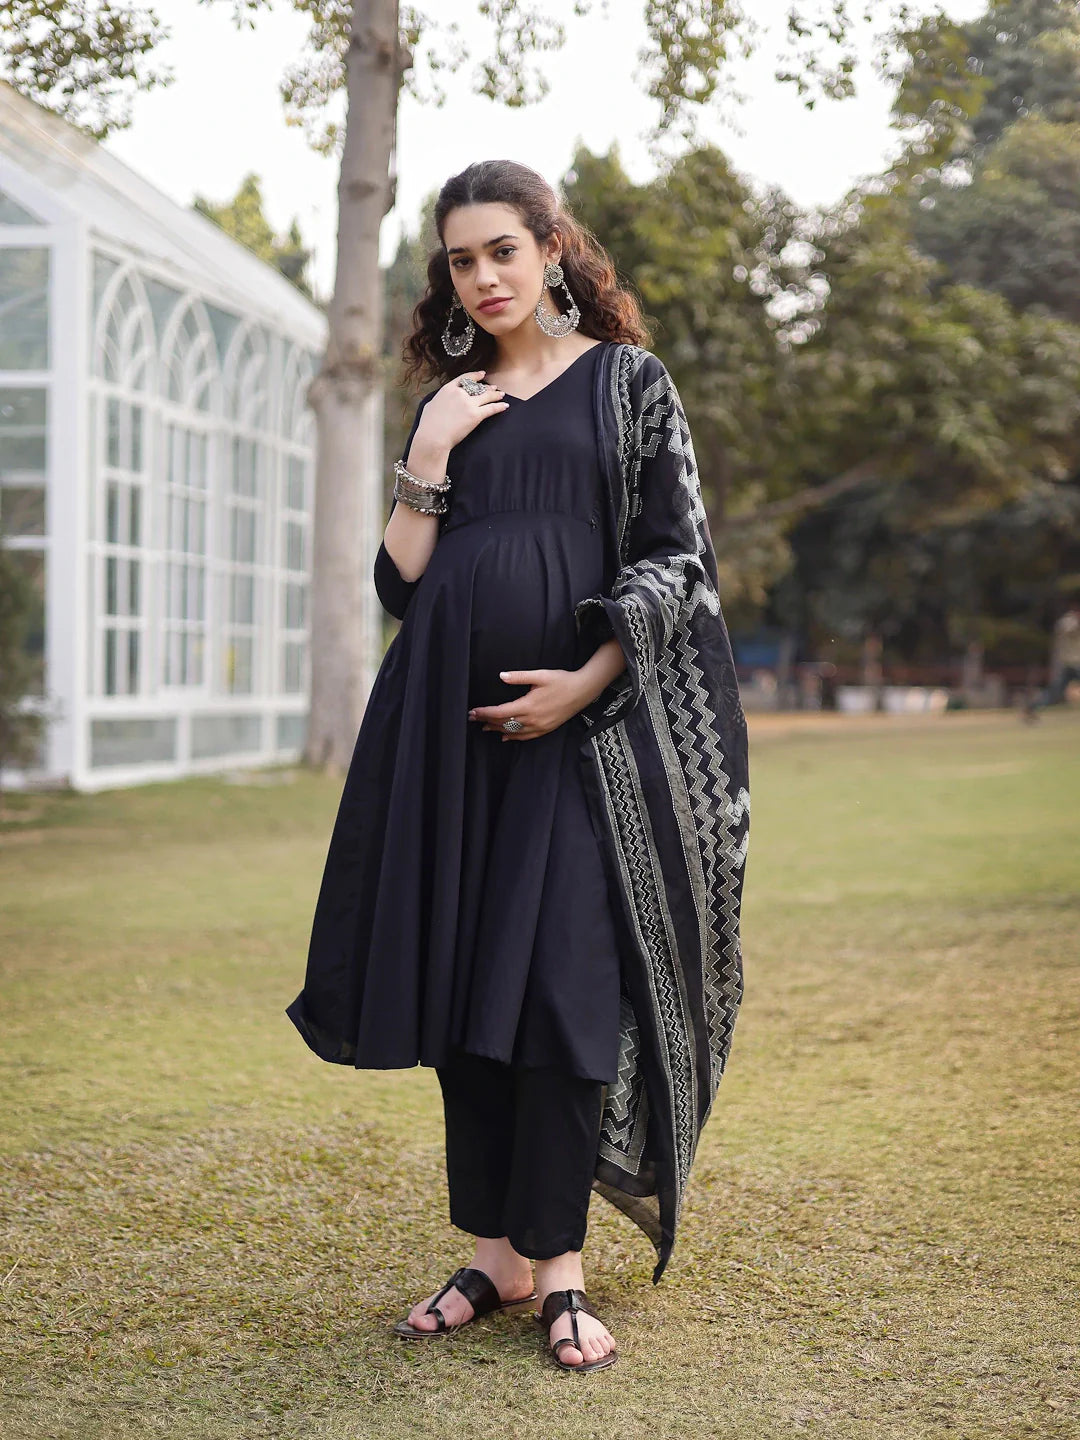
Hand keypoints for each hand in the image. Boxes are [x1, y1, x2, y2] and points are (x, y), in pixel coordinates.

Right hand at [416, 370, 509, 451]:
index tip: (482, 374)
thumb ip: (437, 400)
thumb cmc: (428, 425)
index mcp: (447, 389)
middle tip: (494, 388)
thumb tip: (439, 401)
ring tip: (502, 395)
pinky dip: (499, 407)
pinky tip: (505, 406)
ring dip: (495, 395)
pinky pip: (491, 408)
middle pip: (477, 387)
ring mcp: (468, 403)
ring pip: (486, 396)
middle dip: (487, 387)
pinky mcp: (475, 415)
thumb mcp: (430, 406)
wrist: (433, 436)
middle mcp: (459, 393)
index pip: (464, 378)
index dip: (474, 376)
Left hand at [468, 669, 591, 740]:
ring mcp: (539, 726)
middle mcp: (532, 719)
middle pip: (504, 723)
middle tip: (472, 719)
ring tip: (484, 727)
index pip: (500, 712)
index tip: (473, 712)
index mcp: (528, 705)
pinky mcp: (546, 729)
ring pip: (513, 732)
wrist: (583, 691)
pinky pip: (525, 737)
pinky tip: (505, 736)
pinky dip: (513, 737)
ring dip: (497, 729)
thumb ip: (519, 677)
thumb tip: (501, 676)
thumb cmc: (562, 681)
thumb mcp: (540, 675)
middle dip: (486, 721)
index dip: (485, 713)